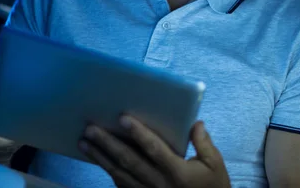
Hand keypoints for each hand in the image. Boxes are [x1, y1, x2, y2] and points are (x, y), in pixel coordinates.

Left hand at [79, 116, 230, 187]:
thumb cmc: (213, 186)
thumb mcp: (214, 164)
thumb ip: (204, 142)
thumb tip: (195, 123)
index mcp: (177, 171)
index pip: (154, 149)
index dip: (138, 133)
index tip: (122, 118)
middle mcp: (159, 183)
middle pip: (129, 161)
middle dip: (108, 144)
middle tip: (90, 128)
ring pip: (119, 174)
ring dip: (100, 158)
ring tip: (84, 142)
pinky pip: (121, 186)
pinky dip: (107, 172)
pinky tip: (97, 160)